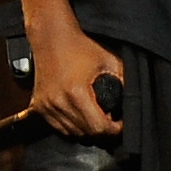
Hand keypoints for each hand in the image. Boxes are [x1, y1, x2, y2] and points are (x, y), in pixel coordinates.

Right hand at [31, 25, 125, 141]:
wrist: (51, 37)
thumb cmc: (80, 46)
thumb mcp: (109, 61)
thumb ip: (123, 82)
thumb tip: (132, 101)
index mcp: (76, 93)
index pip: (98, 127)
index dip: (114, 129)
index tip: (120, 123)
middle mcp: (58, 102)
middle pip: (86, 133)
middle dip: (101, 130)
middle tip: (110, 120)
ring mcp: (46, 106)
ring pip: (71, 133)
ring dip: (86, 129)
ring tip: (95, 116)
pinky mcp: (38, 106)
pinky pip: (58, 127)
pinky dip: (71, 125)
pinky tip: (79, 114)